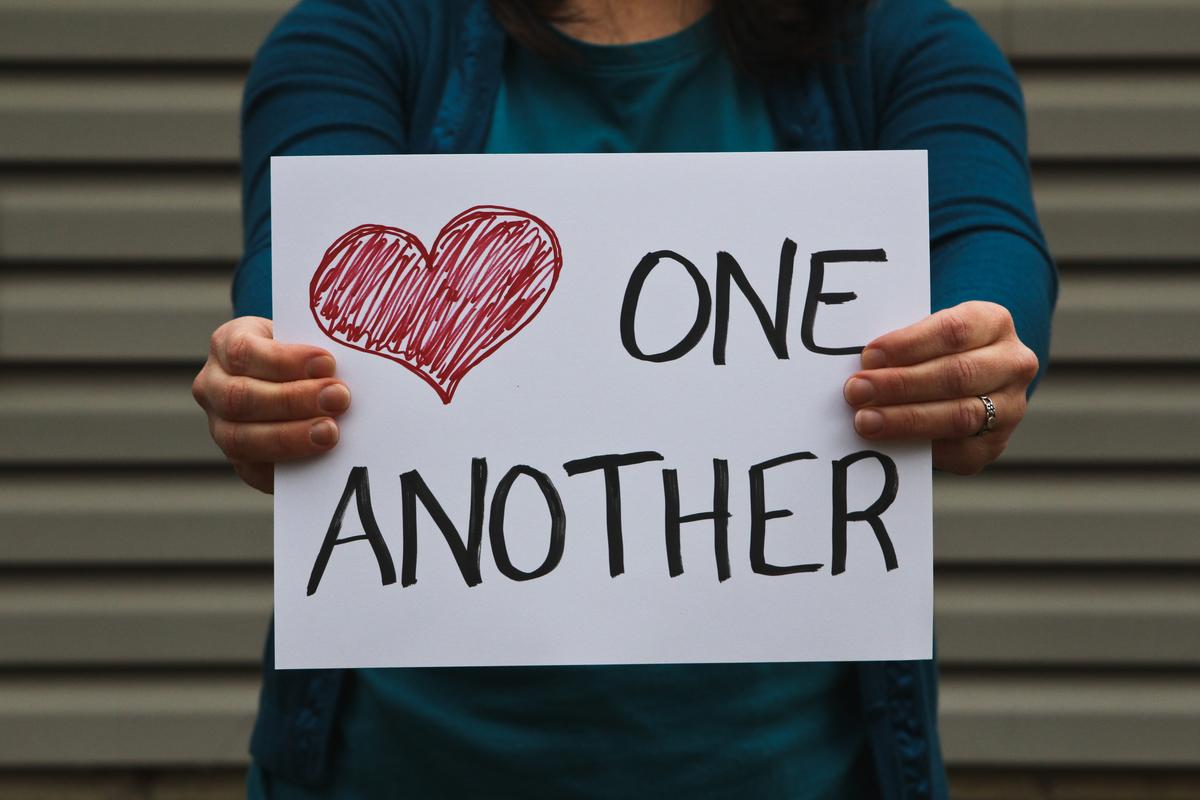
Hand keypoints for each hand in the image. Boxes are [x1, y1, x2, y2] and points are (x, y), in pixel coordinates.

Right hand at [192, 316, 349, 492]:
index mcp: (227, 345)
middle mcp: (213, 386)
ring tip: (332, 431)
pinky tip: (318, 459)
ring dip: (291, 436)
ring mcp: (220, 426)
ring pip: (242, 438)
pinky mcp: (239, 460)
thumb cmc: (303, 358)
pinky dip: (288, 464)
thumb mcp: (305, 342)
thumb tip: (351, 365)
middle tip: (339, 398)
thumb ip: (317, 353)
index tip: (327, 363)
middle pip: (241, 397)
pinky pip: (255, 470)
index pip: (243, 352)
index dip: (284, 360)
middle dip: (293, 399)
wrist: (294, 385)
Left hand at [842, 301, 1038, 474]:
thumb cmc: (933, 351)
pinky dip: (920, 446)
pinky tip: (889, 443)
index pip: (954, 331)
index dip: (909, 344)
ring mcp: (1010, 407)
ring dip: (906, 420)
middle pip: (956, 375)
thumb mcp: (925, 334)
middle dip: (901, 385)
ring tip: (865, 420)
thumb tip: (865, 365)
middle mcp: (1013, 364)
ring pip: (959, 415)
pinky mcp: (995, 444)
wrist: (966, 381)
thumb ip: (903, 345)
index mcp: (994, 323)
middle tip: (857, 391)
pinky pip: (957, 450)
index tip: (870, 356)